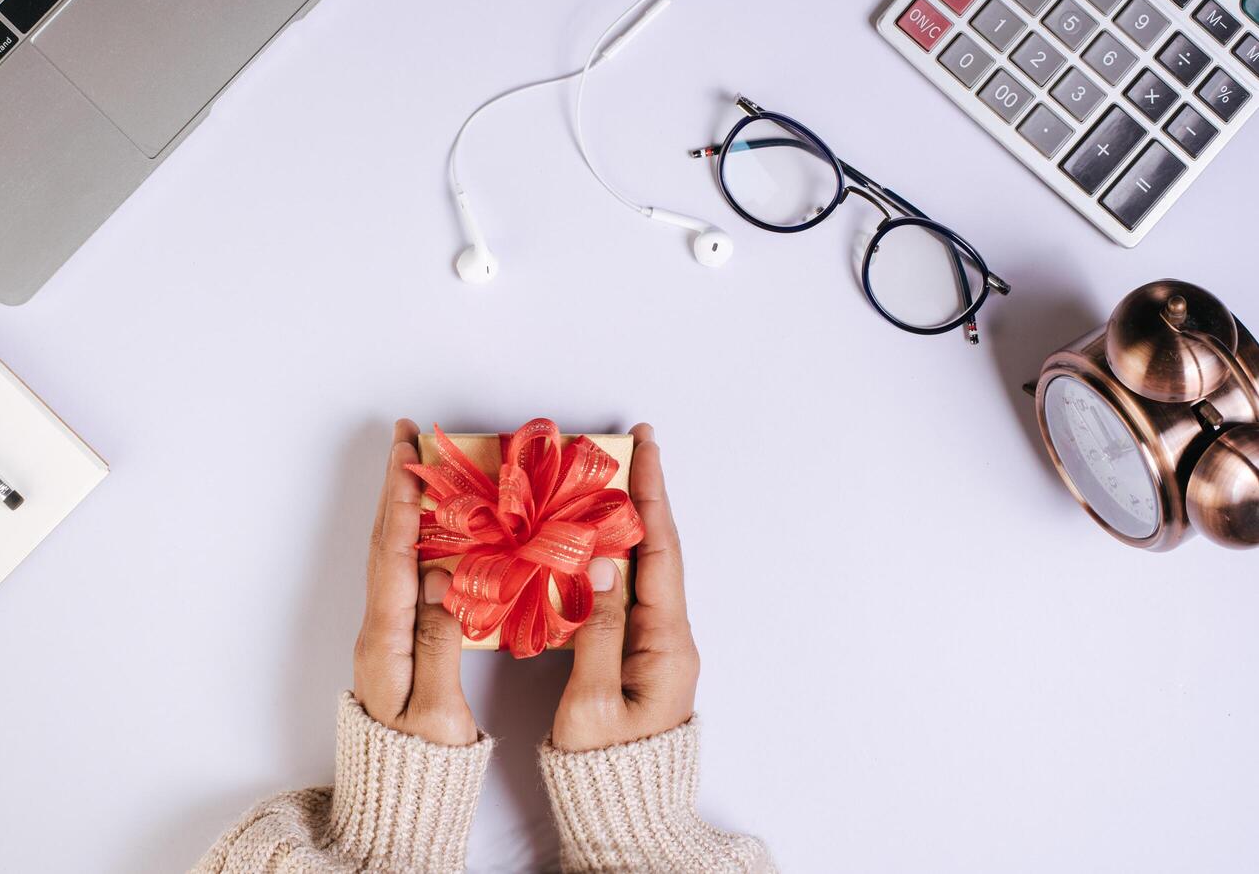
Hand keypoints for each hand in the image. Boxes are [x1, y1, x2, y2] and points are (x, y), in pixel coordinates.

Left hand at [352, 419, 477, 745]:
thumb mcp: (436, 710)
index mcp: (385, 640)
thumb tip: (440, 577)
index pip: (393, 554)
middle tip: (410, 436)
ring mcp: (386, 635)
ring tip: (421, 464)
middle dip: (397, 486)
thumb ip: (439, 641)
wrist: (396, 802)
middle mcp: (378, 629)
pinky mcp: (400, 643)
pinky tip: (435, 526)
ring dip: (406, 506)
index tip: (409, 453)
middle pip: (385, 543)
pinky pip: (408, 576)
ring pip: (394, 556)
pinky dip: (418, 539)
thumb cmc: (420, 764)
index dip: (402, 500)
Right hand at [551, 423, 699, 751]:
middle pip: (656, 550)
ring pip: (642, 568)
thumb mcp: (591, 703)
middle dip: (643, 495)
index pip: (659, 551)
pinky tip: (592, 540)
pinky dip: (612, 556)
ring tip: (607, 480)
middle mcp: (669, 636)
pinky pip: (627, 592)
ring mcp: (656, 645)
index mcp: (665, 643)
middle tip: (630, 446)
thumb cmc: (604, 768)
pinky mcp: (638, 655)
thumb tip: (599, 564)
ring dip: (626, 522)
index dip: (650, 496)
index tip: (645, 447)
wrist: (625, 814)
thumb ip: (595, 631)